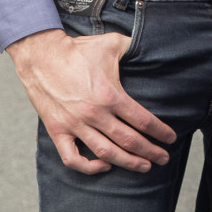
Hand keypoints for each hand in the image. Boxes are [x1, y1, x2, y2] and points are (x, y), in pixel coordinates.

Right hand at [8, 27, 175, 175]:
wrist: (41, 56)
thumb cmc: (78, 50)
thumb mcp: (112, 43)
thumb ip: (135, 47)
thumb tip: (153, 46)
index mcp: (110, 95)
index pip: (142, 121)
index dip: (160, 132)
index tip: (170, 138)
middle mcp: (94, 114)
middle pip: (129, 141)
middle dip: (150, 152)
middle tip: (163, 158)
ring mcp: (74, 125)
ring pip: (106, 153)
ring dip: (128, 163)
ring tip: (144, 167)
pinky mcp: (57, 131)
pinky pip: (72, 159)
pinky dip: (89, 167)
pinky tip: (104, 166)